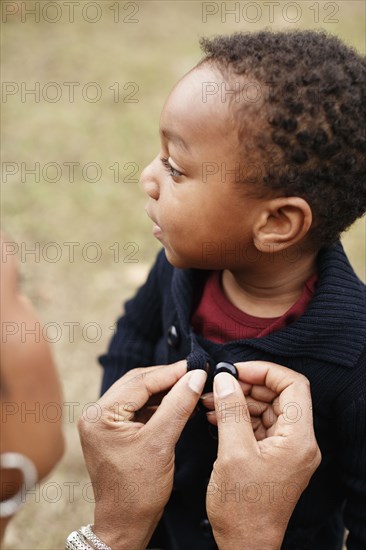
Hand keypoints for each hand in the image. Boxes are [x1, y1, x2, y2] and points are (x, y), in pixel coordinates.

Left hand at [78, 361, 206, 549]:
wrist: (126, 525)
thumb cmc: (137, 491)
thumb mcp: (160, 443)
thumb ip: (177, 406)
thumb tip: (195, 377)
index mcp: (100, 415)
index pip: (140, 382)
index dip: (171, 372)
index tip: (196, 366)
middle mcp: (97, 414)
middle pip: (138, 383)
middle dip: (168, 378)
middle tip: (195, 373)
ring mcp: (104, 422)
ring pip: (140, 393)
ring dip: (165, 390)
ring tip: (190, 386)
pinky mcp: (115, 430)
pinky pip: (140, 407)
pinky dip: (160, 404)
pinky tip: (179, 403)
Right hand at [206, 361, 320, 549]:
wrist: (245, 545)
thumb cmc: (242, 509)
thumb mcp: (233, 453)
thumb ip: (230, 411)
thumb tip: (225, 380)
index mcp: (298, 439)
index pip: (293, 385)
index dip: (265, 372)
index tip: (237, 370)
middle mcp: (298, 442)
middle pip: (279, 395)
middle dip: (247, 385)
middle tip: (220, 384)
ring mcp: (286, 449)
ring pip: (267, 408)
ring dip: (239, 401)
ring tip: (211, 401)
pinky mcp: (274, 456)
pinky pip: (259, 425)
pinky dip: (238, 417)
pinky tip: (216, 416)